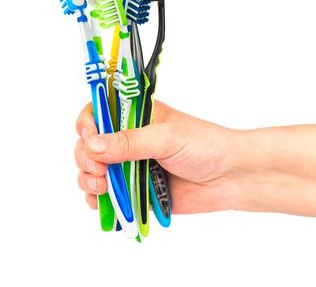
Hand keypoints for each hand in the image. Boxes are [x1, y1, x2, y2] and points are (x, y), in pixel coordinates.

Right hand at [75, 101, 242, 213]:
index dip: (87, 123)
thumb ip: (129, 142)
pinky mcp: (135, 191)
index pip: (99, 112)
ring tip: (101, 187)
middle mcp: (129, 140)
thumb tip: (92, 145)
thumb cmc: (206, 146)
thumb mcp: (166, 138)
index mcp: (137, 116)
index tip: (88, 136)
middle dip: (85, 157)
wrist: (230, 178)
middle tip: (98, 170)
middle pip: (89, 144)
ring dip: (88, 180)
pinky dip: (98, 201)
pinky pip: (107, 196)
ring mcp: (130, 166)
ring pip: (92, 171)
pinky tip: (101, 202)